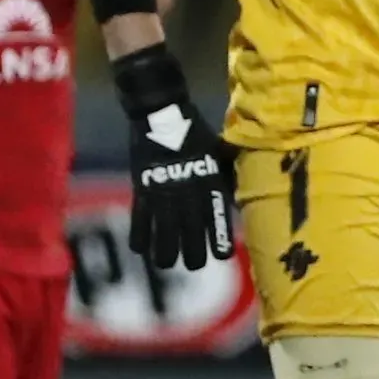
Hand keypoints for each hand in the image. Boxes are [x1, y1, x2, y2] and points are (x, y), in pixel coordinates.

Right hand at [112, 46, 235, 269]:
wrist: (161, 112)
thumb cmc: (195, 131)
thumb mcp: (219, 151)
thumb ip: (226, 174)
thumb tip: (239, 196)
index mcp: (209, 180)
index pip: (216, 214)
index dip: (218, 236)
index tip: (222, 256)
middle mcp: (187, 189)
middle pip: (190, 229)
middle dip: (193, 251)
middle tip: (195, 266)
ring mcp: (163, 190)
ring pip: (164, 229)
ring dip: (165, 249)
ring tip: (167, 264)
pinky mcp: (142, 186)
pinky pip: (139, 217)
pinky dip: (139, 234)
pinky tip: (139, 250)